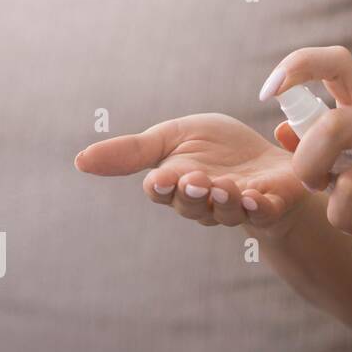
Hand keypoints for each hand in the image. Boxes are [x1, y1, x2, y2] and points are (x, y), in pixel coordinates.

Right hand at [75, 113, 314, 238]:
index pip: (162, 191)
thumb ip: (133, 151)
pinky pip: (264, 214)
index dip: (162, 187)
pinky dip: (260, 208)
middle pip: (191, 205)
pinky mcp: (272, 206)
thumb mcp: (174, 138)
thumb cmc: (219, 149)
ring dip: (225, 201)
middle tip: (196, 178)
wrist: (270, 161)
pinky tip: (257, 198)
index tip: (162, 177)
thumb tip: (79, 160)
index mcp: (178, 184)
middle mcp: (205, 203)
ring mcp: (239, 208)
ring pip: (226, 212)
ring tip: (225, 186)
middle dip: (192, 193)